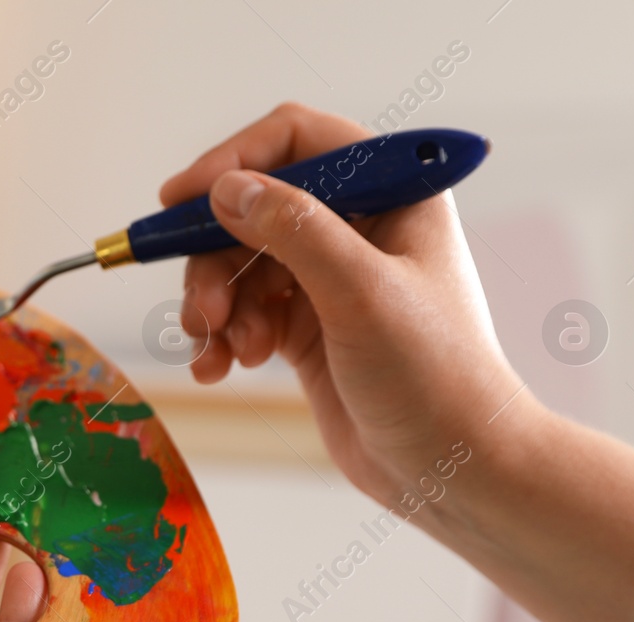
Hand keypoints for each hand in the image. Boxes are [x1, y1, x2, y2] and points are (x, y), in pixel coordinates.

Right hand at [161, 101, 519, 503]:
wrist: (454, 468)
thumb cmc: (435, 377)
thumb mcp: (361, 292)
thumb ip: (294, 231)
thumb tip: (226, 189)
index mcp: (394, 193)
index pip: (298, 142)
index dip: (234, 162)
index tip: (179, 200)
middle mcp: (360, 226)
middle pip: (255, 209)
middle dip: (215, 257)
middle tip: (203, 311)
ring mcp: (331, 279)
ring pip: (241, 264)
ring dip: (216, 304)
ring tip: (216, 349)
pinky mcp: (309, 329)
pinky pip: (244, 313)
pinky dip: (223, 338)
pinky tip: (218, 369)